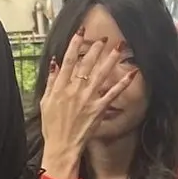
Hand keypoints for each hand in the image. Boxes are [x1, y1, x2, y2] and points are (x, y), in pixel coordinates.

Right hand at [38, 31, 136, 178]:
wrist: (61, 146)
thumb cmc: (52, 127)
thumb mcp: (45, 102)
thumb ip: (51, 82)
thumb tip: (55, 63)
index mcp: (61, 87)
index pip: (69, 60)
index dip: (75, 45)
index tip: (81, 32)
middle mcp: (75, 90)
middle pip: (87, 64)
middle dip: (96, 49)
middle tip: (105, 37)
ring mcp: (88, 99)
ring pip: (101, 74)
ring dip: (111, 60)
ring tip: (119, 47)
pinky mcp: (99, 109)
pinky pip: (113, 93)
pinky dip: (123, 83)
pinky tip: (132, 73)